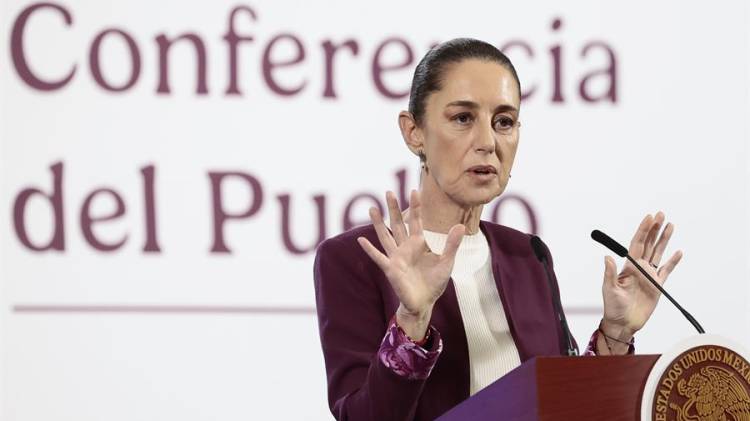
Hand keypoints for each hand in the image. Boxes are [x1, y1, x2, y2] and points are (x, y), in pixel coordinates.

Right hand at [356, 189, 464, 338]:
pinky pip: (378, 257)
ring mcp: (396, 257)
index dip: (415, 206)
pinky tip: (361, 240)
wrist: (424, 302)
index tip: (414, 190)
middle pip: (397, 224)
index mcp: (418, 243)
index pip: (415, 221)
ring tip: (372, 208)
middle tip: (388, 192)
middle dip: (393, 208)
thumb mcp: (446, 262)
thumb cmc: (434, 282)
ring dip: (378, 223)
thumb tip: (460, 226)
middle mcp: (405, 247)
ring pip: (385, 236)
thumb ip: (451, 244)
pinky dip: (369, 249)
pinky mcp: (391, 269)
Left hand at [601, 212, 682, 340]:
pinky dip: (673, 261)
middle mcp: (640, 267)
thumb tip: (607, 257)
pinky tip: (678, 252)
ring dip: (664, 240)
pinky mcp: (658, 285)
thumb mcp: (609, 288)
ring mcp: (649, 275)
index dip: (643, 230)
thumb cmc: (613, 306)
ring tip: (670, 225)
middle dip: (654, 229)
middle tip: (661, 214)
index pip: (637, 243)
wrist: (623, 323)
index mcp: (628, 265)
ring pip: (659, 253)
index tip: (649, 217)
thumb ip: (609, 273)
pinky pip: (667, 270)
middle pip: (649, 244)